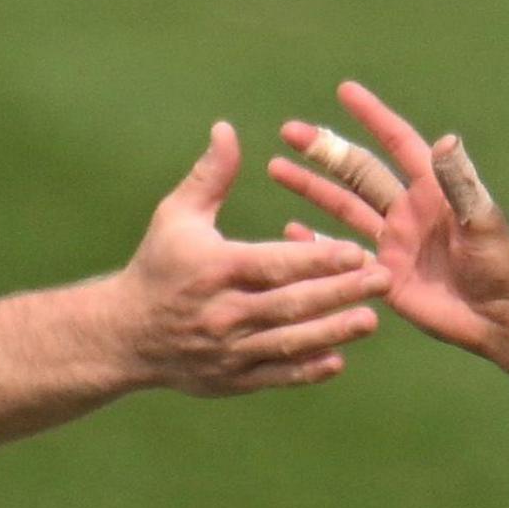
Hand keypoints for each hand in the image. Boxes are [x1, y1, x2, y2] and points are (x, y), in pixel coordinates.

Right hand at [114, 122, 384, 395]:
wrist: (124, 335)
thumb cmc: (158, 265)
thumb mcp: (176, 216)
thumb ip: (210, 176)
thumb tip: (227, 129)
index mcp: (215, 269)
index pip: (275, 264)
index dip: (318, 259)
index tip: (357, 250)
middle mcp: (223, 313)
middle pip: (291, 304)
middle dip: (340, 293)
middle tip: (384, 280)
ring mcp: (228, 350)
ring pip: (289, 343)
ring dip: (332, 332)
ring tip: (371, 320)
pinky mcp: (231, 379)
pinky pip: (275, 375)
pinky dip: (306, 371)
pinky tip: (337, 359)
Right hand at [267, 80, 508, 398]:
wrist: (499, 318)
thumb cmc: (502, 265)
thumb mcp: (483, 220)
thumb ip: (460, 183)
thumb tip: (447, 140)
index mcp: (431, 191)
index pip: (397, 143)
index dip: (373, 116)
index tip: (345, 91)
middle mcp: (406, 210)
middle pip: (357, 172)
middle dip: (325, 150)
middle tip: (289, 131)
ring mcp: (391, 242)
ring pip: (342, 206)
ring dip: (311, 187)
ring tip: (276, 167)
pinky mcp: (381, 274)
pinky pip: (340, 254)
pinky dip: (314, 243)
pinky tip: (289, 231)